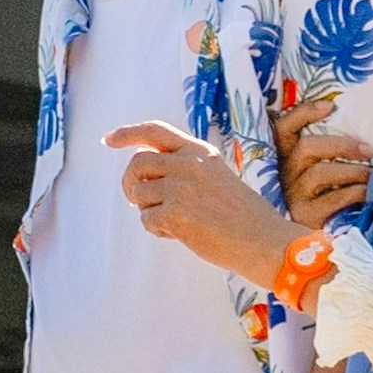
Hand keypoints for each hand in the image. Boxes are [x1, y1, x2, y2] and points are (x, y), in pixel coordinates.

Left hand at [103, 125, 299, 282]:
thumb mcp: (217, 177)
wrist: (264, 241)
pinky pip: (147, 220)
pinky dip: (159, 231)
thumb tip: (147, 177)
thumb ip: (186, 169)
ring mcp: (180, 187)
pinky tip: (183, 234)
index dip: (128, 133)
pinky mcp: (175, 213)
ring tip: (176, 222)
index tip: (108, 140)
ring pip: (138, 194)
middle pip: (137, 164)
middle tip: (138, 201)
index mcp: (200, 151)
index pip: (155, 131)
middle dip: (131, 183)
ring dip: (149, 210)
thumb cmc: (244, 216)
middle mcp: (188, 163)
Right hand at [276, 103, 372, 232]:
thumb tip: (364, 139)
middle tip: (368, 150)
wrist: (311, 245)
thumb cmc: (324, 198)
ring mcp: (293, 196)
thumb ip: (328, 155)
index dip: (304, 113)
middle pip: (307, 148)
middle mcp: (284, 175)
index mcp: (285, 158)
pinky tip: (369, 194)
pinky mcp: (305, 217)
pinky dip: (355, 192)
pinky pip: (333, 199)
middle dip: (341, 146)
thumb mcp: (321, 174)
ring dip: (352, 171)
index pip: (284, 128)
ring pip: (319, 173)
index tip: (331, 106)